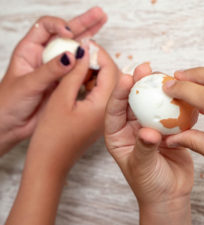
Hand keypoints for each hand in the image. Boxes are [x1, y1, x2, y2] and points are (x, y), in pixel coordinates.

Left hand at [0, 7, 107, 155]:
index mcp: (30, 51)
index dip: (59, 26)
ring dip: (89, 36)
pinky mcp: (64, 81)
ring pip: (75, 49)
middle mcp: (44, 57)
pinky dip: (89, 61)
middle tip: (99, 14)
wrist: (11, 125)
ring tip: (102, 22)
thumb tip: (72, 56)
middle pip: (65, 34)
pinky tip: (98, 53)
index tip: (70, 35)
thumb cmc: (8, 103)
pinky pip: (79, 68)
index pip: (45, 27)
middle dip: (82, 23)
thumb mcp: (28, 84)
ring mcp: (56, 69)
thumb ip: (50, 70)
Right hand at [5, 41, 118, 224]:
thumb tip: (84, 51)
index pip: (113, 71)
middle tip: (83, 51)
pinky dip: (95, 83)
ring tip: (80, 62)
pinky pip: (103, 95)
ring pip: (110, 85)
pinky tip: (82, 79)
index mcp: (105, 106)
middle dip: (101, 61)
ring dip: (98, 71)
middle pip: (115, 77)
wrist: (51, 163)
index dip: (100, 54)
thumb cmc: (52, 137)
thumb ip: (74, 73)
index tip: (86, 44)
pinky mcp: (100, 118)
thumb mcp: (61, 99)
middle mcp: (111, 111)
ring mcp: (106, 116)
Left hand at [105, 63, 192, 224]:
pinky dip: (174, 102)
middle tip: (144, 68)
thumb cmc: (149, 185)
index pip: (114, 110)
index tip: (127, 78)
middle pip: (133, 101)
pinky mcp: (167, 129)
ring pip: (152, 103)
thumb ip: (144, 148)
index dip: (119, 93)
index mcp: (118, 135)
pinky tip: (179, 90)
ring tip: (162, 73)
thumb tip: (149, 131)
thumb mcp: (142, 167)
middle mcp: (132, 128)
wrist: (170, 195)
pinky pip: (169, 112)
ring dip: (157, 89)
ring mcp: (150, 127)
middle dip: (138, 83)